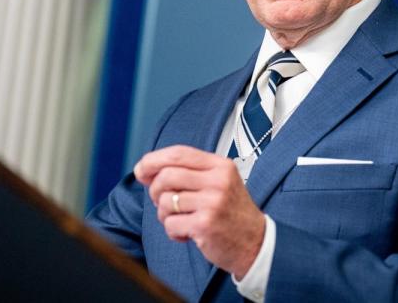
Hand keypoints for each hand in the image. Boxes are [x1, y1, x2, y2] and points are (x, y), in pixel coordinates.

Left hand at [134, 145, 264, 278]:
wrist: (256, 243)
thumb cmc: (231, 213)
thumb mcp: (218, 183)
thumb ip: (188, 173)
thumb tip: (144, 170)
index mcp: (220, 166)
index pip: (179, 153)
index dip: (154, 159)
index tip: (141, 169)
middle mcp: (218, 181)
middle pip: (167, 175)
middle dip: (155, 191)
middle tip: (163, 202)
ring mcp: (212, 202)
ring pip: (165, 201)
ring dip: (165, 215)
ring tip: (181, 220)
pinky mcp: (205, 224)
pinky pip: (170, 224)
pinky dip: (173, 231)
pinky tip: (188, 233)